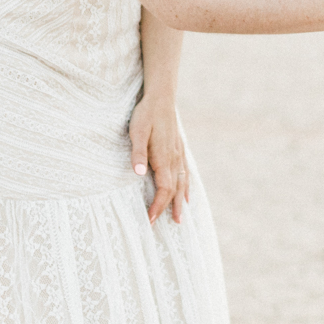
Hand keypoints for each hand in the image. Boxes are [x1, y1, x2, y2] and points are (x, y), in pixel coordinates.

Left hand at [129, 95, 188, 223]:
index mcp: (164, 158)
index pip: (163, 189)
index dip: (158, 206)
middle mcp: (174, 159)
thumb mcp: (137, 132)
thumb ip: (138, 154)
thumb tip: (138, 174)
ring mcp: (179, 154)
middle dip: (170, 209)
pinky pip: (185, 173)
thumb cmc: (146, 114)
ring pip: (183, 183)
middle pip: (175, 190)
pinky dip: (186, 186)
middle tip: (166, 226)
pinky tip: (187, 193)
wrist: (161, 97)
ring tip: (181, 218)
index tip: (150, 220)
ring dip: (181, 201)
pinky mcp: (179, 148)